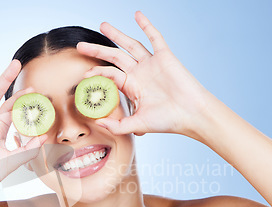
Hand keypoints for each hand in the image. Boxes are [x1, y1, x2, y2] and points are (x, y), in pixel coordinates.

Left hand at [76, 11, 216, 137]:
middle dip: (97, 50)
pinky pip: (155, 38)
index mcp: (132, 86)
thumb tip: (98, 123)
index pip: (110, 74)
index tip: (85, 75)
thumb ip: (117, 126)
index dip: (97, 73)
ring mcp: (151, 64)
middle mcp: (139, 73)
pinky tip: (137, 15)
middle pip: (114, 56)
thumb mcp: (137, 125)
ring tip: (102, 25)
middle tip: (81, 46)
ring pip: (130, 44)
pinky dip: (147, 25)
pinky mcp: (165, 57)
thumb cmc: (168, 121)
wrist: (191, 115)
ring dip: (116, 34)